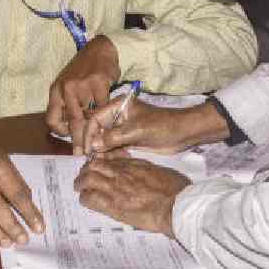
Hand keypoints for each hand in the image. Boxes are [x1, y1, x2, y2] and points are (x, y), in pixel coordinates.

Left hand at [45, 36, 120, 141]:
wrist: (101, 49)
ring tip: (101, 133)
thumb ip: (67, 104)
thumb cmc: (84, 70)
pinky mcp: (99, 83)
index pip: (52, 119)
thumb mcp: (68, 85)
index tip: (69, 137)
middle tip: (82, 152)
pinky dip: (107, 112)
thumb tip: (69, 130)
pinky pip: (103, 106)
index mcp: (56, 90)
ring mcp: (83, 85)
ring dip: (96, 126)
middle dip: (78, 140)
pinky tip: (110, 114)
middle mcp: (66, 88)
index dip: (61, 132)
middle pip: (72, 121)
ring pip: (90, 115)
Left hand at [73, 157, 190, 236]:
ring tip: (79, 186)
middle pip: (95, 165)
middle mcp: (121, 173)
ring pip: (88, 179)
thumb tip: (147, 172)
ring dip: (81, 182)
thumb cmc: (175, 189)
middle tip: (85, 175)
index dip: (101, 160)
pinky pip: (90, 198)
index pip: (110, 157)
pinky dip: (85, 197)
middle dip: (87, 169)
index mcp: (134, 164)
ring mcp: (115, 188)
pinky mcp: (113, 205)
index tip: (99, 164)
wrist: (176, 206)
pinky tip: (84, 199)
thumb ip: (149, 169)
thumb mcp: (162, 171)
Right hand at [75, 98, 192, 156]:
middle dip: (93, 144)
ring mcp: (123, 128)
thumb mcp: (136, 130)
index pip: (95, 118)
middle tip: (89, 160)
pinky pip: (114, 147)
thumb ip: (113, 137)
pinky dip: (110, 155)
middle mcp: (117, 116)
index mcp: (118, 105)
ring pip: (104, 140)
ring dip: (101, 151)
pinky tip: (109, 163)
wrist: (183, 133)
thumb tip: (92, 145)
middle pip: (98, 130)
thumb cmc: (162, 126)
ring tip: (99, 163)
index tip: (85, 150)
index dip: (88, 134)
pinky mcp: (129, 140)